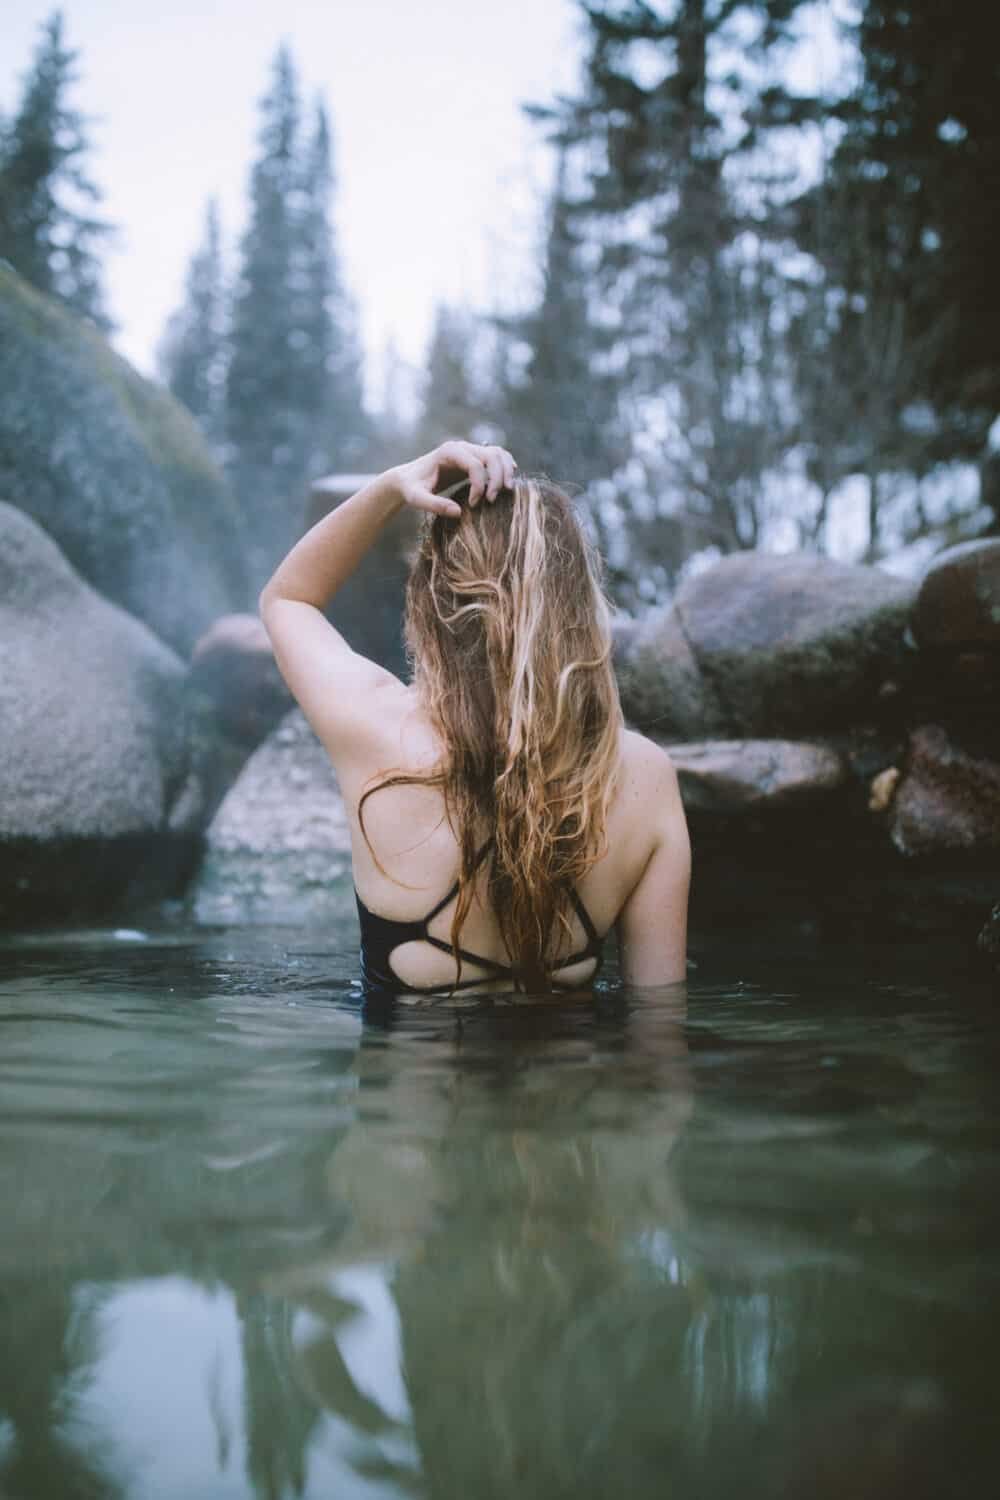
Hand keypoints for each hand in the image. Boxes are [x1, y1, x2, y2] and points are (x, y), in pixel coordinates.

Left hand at [391, 440, 517, 518]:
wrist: (408, 479)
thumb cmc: (411, 488)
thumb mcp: (417, 498)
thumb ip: (434, 505)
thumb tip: (458, 512)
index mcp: (449, 451)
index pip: (474, 465)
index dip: (478, 486)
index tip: (473, 505)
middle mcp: (462, 447)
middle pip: (492, 456)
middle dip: (497, 478)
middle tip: (492, 500)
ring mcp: (470, 451)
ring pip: (498, 454)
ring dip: (506, 471)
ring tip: (507, 492)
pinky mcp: (474, 459)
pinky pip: (496, 458)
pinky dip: (506, 467)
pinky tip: (508, 482)